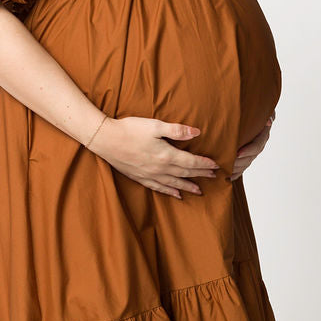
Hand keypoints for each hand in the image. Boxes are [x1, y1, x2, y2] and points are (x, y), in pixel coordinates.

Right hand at [90, 117, 220, 198]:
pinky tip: (176, 194)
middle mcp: (160, 168)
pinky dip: (170, 191)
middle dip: (200, 175)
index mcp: (166, 155)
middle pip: (185, 173)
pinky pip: (159, 187)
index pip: (191, 161)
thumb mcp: (155, 125)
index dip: (204, 164)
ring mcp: (150, 175)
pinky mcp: (140, 178)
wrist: (105, 139)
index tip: (216, 165)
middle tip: (213, 177)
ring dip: (188, 186)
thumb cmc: (130, 129)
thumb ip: (177, 130)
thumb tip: (197, 133)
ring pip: (174, 183)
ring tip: (199, 191)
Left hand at [228, 112, 275, 180]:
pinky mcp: (246, 157)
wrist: (250, 113)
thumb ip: (267, 113)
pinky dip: (235, 173)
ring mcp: (252, 153)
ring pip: (245, 164)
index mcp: (263, 134)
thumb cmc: (254, 109)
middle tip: (226, 164)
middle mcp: (258, 145)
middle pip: (250, 157)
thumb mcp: (261, 109)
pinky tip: (227, 178)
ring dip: (236, 169)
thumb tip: (269, 121)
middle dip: (238, 162)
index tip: (238, 153)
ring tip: (224, 171)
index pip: (257, 145)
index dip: (248, 151)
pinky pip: (242, 168)